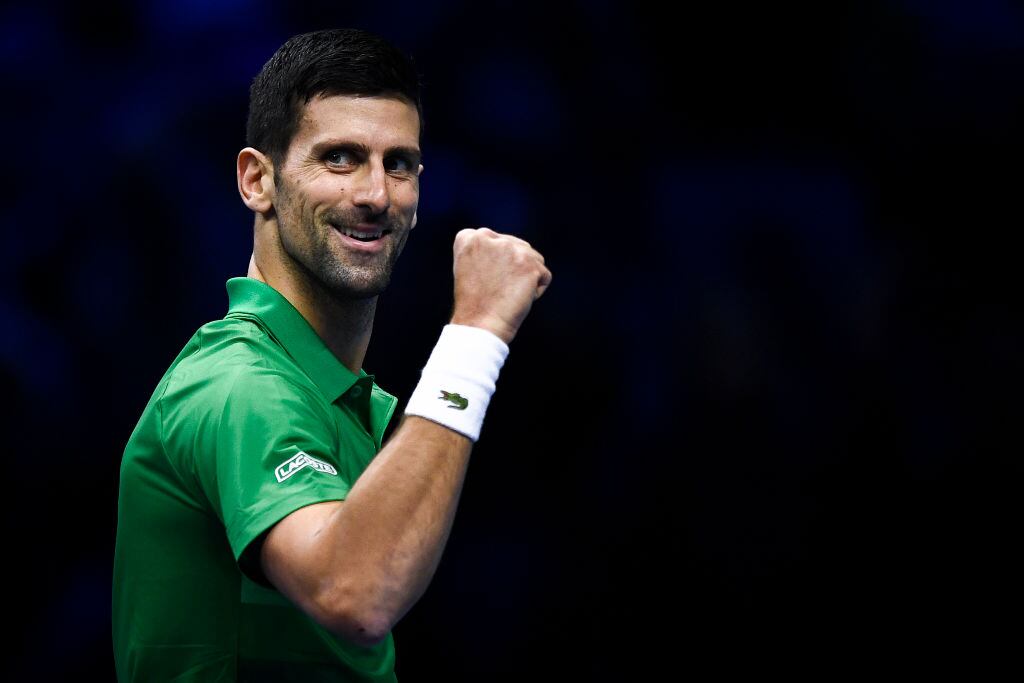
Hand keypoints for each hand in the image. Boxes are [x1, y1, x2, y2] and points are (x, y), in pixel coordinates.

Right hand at [449, 228, 551, 344]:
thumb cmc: (474, 303)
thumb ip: (487, 251)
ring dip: (526, 276)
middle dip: (513, 268)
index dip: (495, 263)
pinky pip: (544, 277)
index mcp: (469, 238)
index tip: (484, 280)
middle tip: (497, 289)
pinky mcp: (531, 265)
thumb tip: (513, 249)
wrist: (480, 325)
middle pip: (516, 247)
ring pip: (533, 259)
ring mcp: (512, 249)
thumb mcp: (470, 267)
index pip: (495, 241)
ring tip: (508, 294)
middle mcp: (490, 238)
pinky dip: (536, 291)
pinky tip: (519, 299)